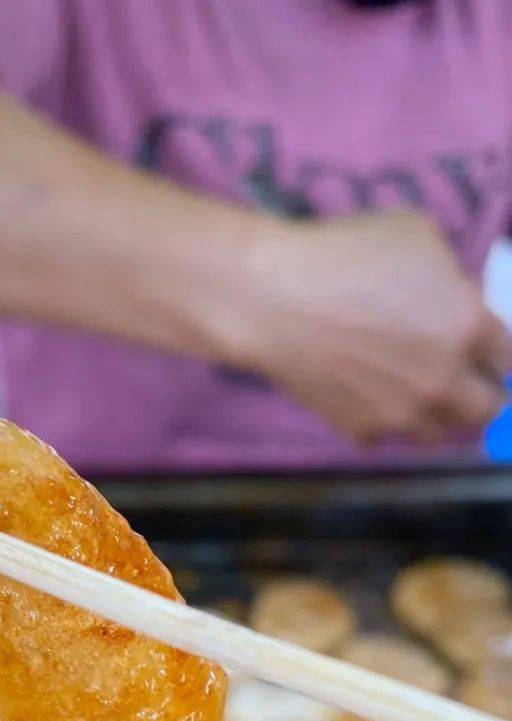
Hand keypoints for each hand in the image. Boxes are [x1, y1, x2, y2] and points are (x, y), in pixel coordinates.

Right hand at [233, 211, 511, 443]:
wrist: (275, 302)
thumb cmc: (346, 255)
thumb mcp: (418, 240)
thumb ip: (451, 278)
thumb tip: (455, 298)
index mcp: (468, 328)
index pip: (510, 360)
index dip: (499, 355)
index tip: (488, 354)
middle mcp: (443, 381)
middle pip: (486, 410)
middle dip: (480, 394)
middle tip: (463, 380)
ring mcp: (402, 413)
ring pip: (439, 433)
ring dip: (436, 414)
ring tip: (415, 392)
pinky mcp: (362, 431)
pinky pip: (388, 436)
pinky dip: (386, 421)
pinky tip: (369, 395)